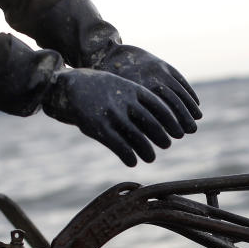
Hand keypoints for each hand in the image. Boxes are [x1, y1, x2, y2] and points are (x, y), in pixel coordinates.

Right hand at [40, 67, 184, 165]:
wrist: (68, 86)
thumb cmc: (100, 88)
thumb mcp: (121, 85)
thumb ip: (138, 99)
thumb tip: (160, 119)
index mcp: (133, 89)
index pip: (159, 106)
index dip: (172, 120)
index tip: (180, 131)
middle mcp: (124, 101)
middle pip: (151, 123)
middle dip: (161, 136)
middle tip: (167, 144)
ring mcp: (111, 114)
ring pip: (136, 137)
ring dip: (146, 149)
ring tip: (151, 157)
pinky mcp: (98, 127)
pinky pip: (118, 145)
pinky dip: (128, 155)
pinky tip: (132, 162)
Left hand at [93, 45, 201, 133]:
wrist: (107, 54)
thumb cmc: (107, 87)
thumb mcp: (112, 101)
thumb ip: (126, 117)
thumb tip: (137, 145)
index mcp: (133, 88)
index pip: (156, 108)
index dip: (168, 122)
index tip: (177, 136)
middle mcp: (147, 78)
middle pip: (170, 99)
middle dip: (181, 116)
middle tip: (189, 132)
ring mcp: (157, 70)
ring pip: (177, 89)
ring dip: (189, 106)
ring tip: (196, 121)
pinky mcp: (163, 65)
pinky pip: (180, 80)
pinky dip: (189, 93)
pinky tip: (196, 105)